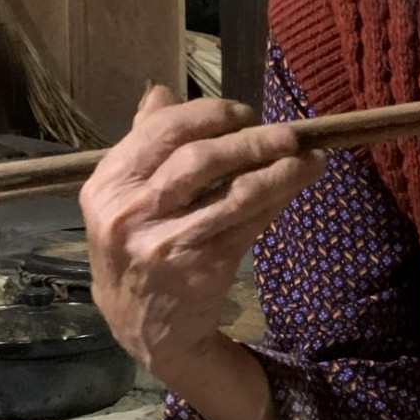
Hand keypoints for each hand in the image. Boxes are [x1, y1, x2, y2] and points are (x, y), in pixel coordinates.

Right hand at [81, 85, 323, 382]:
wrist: (141, 327)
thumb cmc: (136, 249)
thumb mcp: (121, 199)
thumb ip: (141, 145)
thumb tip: (162, 92)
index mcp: (107, 185)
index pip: (162, 130)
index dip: (211, 114)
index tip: (245, 112)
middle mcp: (129, 212)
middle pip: (201, 158)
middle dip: (252, 139)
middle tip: (289, 133)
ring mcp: (165, 243)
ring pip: (235, 193)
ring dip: (280, 170)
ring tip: (312, 156)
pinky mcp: (201, 268)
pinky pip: (250, 224)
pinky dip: (278, 199)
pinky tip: (297, 185)